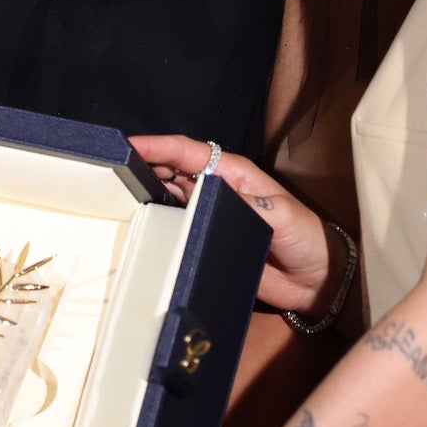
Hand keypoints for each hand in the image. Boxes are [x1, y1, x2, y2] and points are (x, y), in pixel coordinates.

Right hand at [132, 135, 334, 314]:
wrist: (315, 279)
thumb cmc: (305, 237)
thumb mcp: (281, 215)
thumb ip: (248, 204)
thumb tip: (208, 198)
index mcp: (233, 173)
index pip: (187, 152)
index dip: (156, 146)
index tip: (127, 146)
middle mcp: (215, 189)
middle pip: (170, 170)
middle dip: (141, 166)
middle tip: (110, 172)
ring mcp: (208, 215)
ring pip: (167, 196)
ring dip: (144, 193)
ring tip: (114, 196)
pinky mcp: (206, 240)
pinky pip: (174, 228)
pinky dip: (154, 223)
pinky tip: (137, 226)